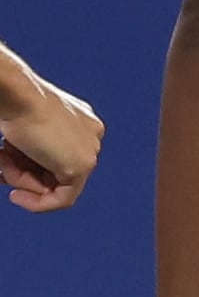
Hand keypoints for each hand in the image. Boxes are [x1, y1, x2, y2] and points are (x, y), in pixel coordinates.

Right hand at [0, 63, 100, 209]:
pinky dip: (38, 203)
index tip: (4, 167)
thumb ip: (33, 147)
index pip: (59, 155)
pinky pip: (63, 198)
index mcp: (81, 122)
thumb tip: (25, 171)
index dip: (28, 165)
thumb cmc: (16, 103)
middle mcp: (92, 135)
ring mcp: (90, 151)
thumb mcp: (27, 125)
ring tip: (3, 160)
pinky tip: (17, 196)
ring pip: (56, 185)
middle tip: (2, 165)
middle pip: (57, 171)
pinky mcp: (81, 166)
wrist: (19, 94)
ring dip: (22, 180)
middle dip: (24, 173)